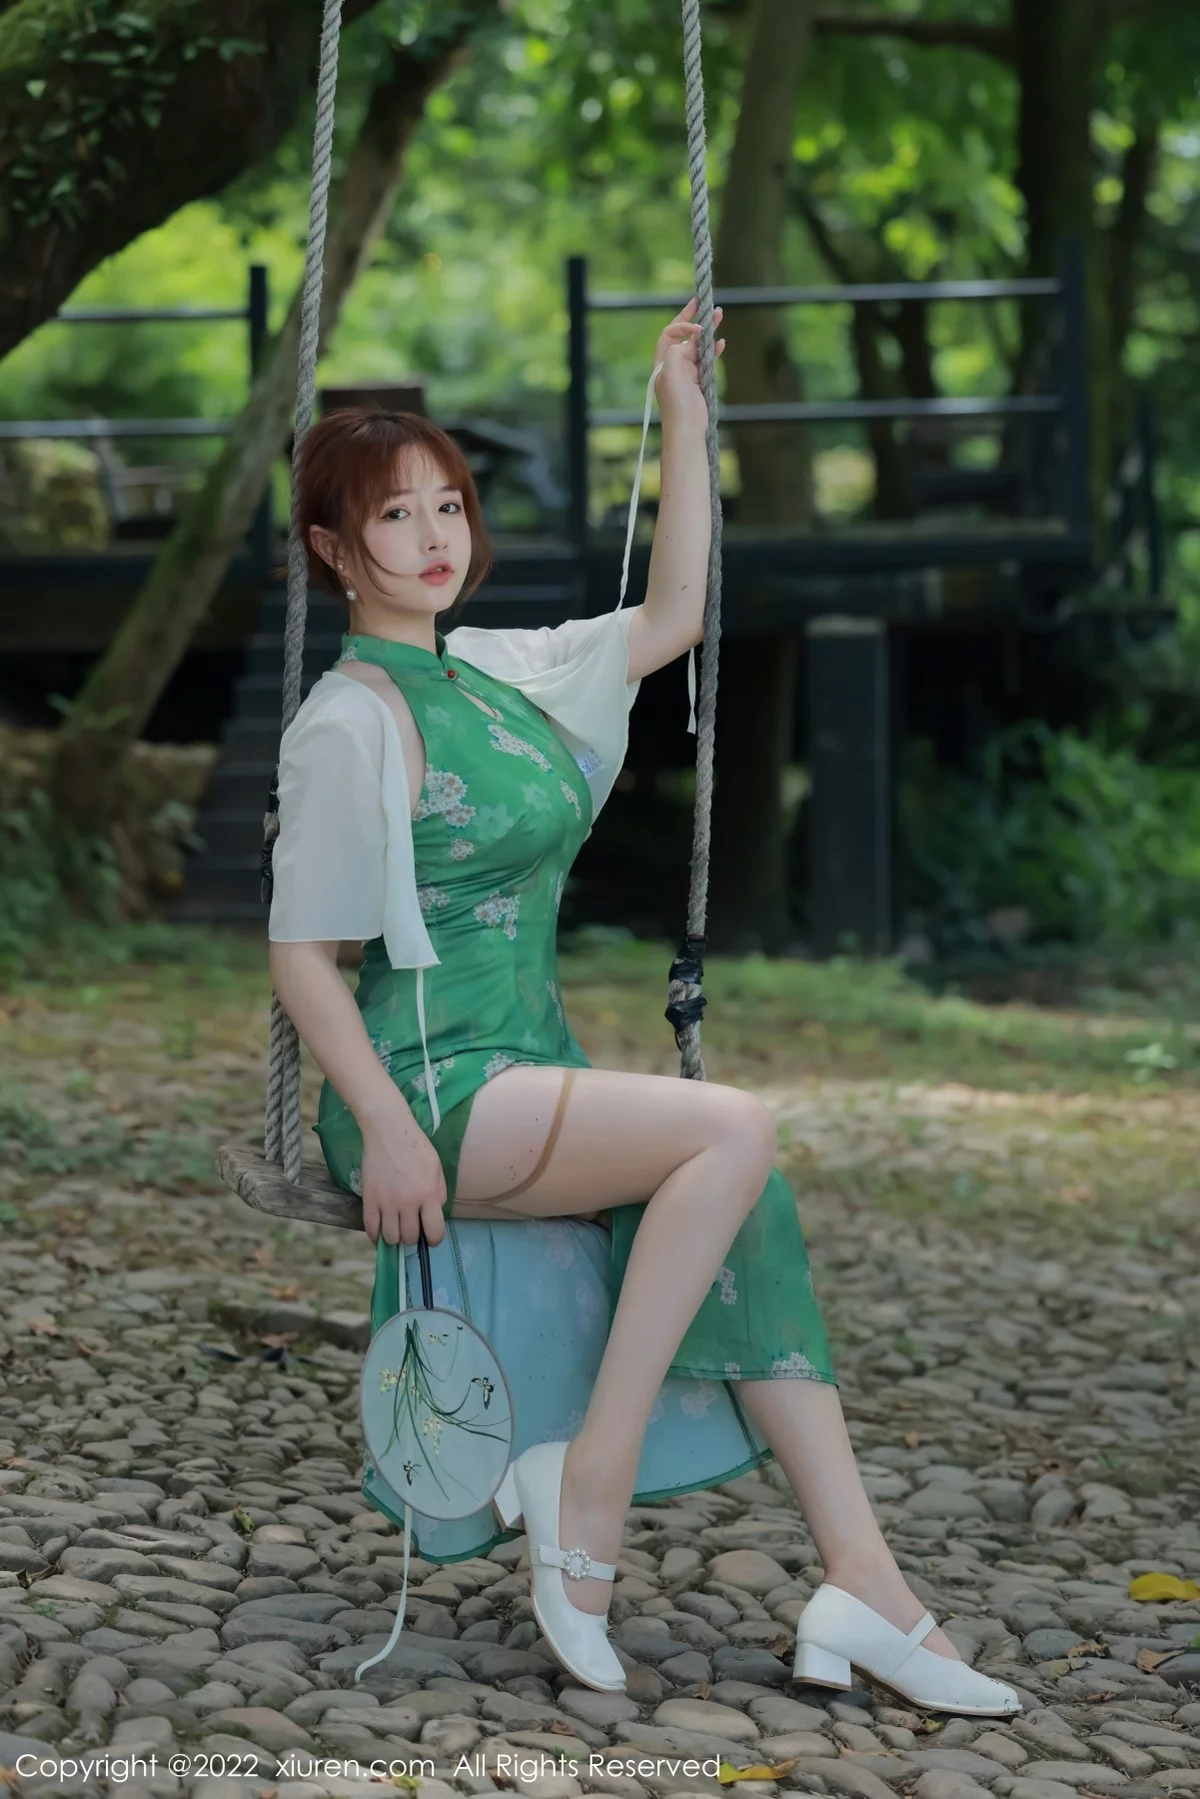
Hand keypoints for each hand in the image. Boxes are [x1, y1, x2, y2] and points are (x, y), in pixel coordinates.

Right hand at [360, 1115, 446, 1247]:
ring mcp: (386, 1202)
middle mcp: (408, 1202)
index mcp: (428, 1194)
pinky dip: (375, 1236)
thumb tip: (434, 1213)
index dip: (433, 1239)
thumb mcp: (436, 1169)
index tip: (429, 1237)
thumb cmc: (416, 1148)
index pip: (434, 1232)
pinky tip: (380, 1232)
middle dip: (412, 1238)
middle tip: (411, 1229)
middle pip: (409, 1238)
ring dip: (394, 1238)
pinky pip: (370, 1229)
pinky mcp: (369, 1199)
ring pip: (390, 1238)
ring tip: (396, 1229)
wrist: (388, 1131)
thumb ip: (438, 1193)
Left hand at [653, 298, 724, 431]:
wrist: (687, 430)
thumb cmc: (677, 404)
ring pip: (698, 346)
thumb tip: (690, 340)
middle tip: (703, 302)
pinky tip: (721, 342)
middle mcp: (673, 365)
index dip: (682, 325)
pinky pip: (707, 360)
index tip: (697, 327)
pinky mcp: (699, 381)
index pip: (670, 333)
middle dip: (694, 319)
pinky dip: (714, 350)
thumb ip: (676, 352)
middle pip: (684, 336)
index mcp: (663, 362)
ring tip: (719, 314)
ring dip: (708, 331)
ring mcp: (687, 373)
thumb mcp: (671, 374)